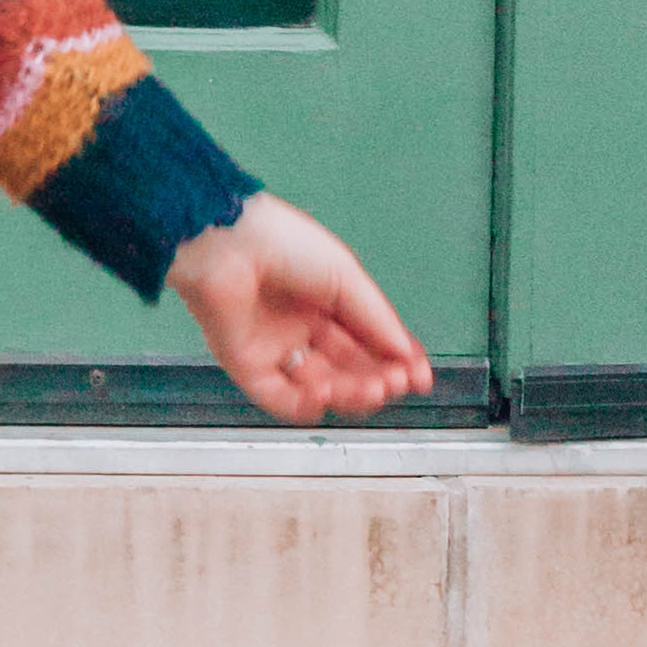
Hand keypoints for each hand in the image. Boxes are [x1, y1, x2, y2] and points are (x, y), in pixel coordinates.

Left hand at [165, 195, 431, 426]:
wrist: (227, 241)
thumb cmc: (281, 242)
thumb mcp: (346, 277)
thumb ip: (377, 320)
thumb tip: (408, 355)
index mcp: (325, 301)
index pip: (368, 343)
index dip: (395, 362)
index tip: (419, 377)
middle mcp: (300, 327)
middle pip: (348, 370)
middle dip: (376, 380)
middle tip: (394, 383)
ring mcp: (274, 348)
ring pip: (320, 388)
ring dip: (348, 394)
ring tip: (366, 388)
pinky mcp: (245, 365)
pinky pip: (280, 398)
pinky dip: (305, 405)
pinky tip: (325, 395)